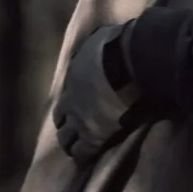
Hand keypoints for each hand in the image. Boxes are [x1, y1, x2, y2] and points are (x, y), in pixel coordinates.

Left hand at [52, 26, 132, 162]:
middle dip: (66, 123)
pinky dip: (83, 153)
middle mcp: (71, 98)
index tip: (77, 106)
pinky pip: (82, 151)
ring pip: (65, 138)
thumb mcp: (102, 37)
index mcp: (73, 75)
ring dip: (70, 142)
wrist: (132, 64)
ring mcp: (80, 118)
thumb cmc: (122, 46)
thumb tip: (99, 40)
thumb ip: (95, 44)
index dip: (71, 101)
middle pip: (60, 117)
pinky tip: (88, 155)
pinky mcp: (93, 135)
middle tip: (75, 128)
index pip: (65, 94)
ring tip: (77, 147)